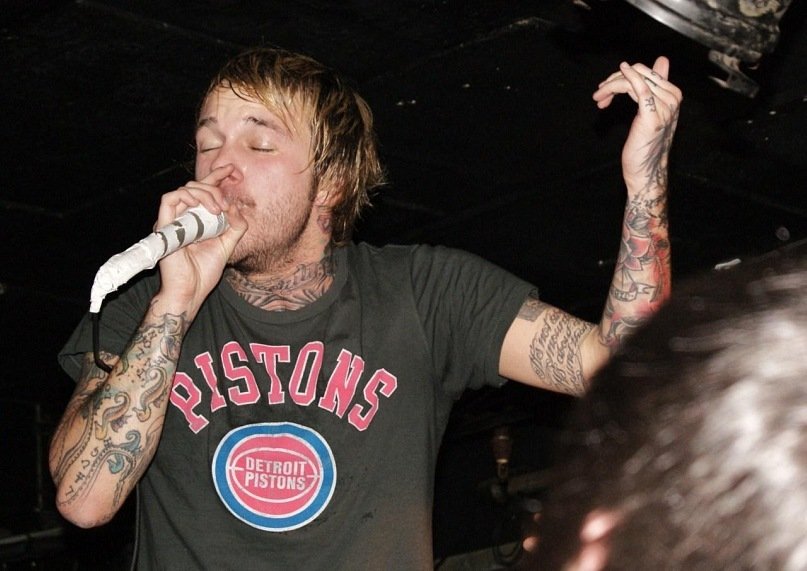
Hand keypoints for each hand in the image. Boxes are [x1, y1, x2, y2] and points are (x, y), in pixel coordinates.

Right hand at [155, 164, 247, 315]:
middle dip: (214, 186)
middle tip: (225, 204)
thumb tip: (235, 207)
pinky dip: (186, 196)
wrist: (190, 291)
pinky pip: (169, 199)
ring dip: (204, 193)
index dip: (217, 176)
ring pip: (184, 189)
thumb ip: (235, 226)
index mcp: (198, 219)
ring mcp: (173, 220)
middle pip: (195, 186)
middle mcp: (184, 217)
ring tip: (217, 208)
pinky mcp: (164, 225)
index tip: (233, 171)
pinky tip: (202, 207)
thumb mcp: (228, 246)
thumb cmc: (204, 272)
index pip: (205, 191)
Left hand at [593, 57, 681, 193]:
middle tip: (599, 94)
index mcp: (673, 94)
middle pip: (640, 73)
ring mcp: (665, 106)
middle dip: (615, 80)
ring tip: (599, 98)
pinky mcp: (652, 115)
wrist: (646, 171)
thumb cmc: (645, 145)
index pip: (646, 72)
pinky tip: (609, 83)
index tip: (606, 90)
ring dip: (611, 86)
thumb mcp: (651, 111)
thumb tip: (663, 59)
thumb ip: (655, 86)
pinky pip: (638, 89)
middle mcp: (673, 98)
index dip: (624, 76)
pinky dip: (624, 81)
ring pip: (634, 80)